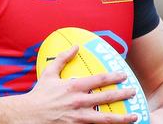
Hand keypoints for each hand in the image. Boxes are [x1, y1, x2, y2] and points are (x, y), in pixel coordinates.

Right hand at [12, 46, 138, 122]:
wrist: (28, 115)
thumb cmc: (39, 94)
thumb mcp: (49, 73)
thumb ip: (63, 58)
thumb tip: (76, 46)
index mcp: (73, 87)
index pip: (99, 80)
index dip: (113, 77)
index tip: (123, 75)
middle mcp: (79, 102)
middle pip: (107, 98)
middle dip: (122, 95)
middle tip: (133, 92)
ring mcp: (78, 118)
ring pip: (105, 119)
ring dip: (122, 118)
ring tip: (134, 117)